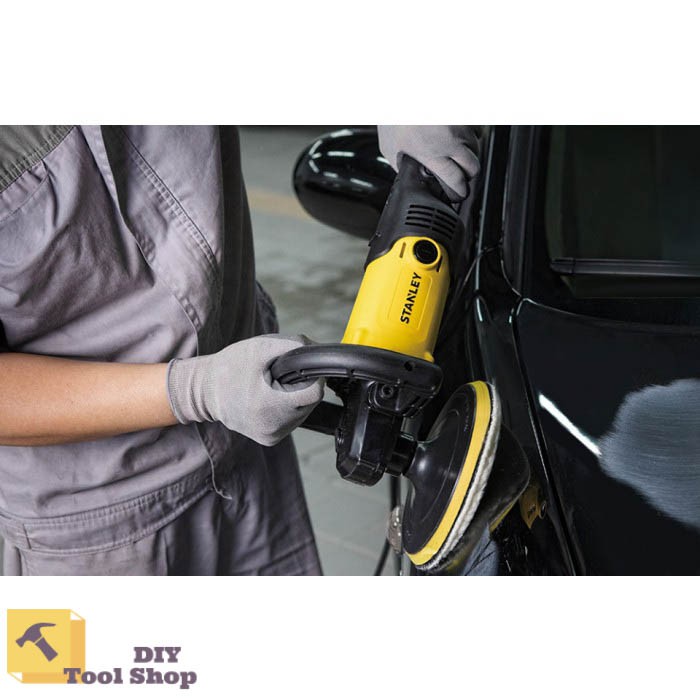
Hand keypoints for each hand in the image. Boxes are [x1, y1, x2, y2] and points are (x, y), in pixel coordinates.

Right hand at [167, 334, 323, 445]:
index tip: (299, 368)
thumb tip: (318, 351)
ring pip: (303, 411)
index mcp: (272, 406)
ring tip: (269, 387)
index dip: (312, 376)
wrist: (204, 392)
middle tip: (277, 376)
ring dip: (293, 396)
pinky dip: (286, 407)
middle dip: (299, 385)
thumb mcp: (261, 347)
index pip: (314, 393)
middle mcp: (274, 428)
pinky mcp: (270, 439)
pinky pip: (291, 420)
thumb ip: (294, 346)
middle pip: (310, 402)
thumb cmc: (229, 368)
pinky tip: (268, 398)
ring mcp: (272, 436)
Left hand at [378, 125, 480, 201]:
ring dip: (469, 154)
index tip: (459, 194)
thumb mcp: (388, 148)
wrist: (404, 88)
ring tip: (458, 156)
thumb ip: (401, 165)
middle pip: (473, 167)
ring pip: (476, 148)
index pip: (456, 180)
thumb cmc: (394, 115)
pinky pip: (476, 129)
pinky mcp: (465, 115)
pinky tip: (457, 136)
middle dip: (469, 175)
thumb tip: (408, 177)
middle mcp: (450, 141)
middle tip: (462, 177)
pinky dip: (470, 135)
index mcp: (432, 154)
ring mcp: (460, 126)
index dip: (459, 191)